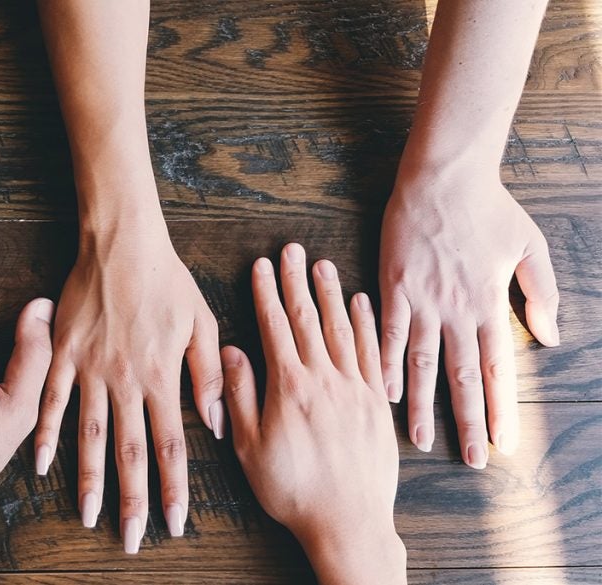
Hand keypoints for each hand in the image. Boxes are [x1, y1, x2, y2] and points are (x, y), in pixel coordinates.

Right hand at [34, 217, 222, 552]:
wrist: (121, 241)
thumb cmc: (166, 279)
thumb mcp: (201, 322)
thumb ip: (207, 375)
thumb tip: (216, 424)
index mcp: (162, 376)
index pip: (171, 445)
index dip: (174, 488)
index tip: (175, 523)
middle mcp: (126, 380)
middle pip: (130, 452)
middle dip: (133, 500)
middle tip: (132, 538)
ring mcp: (90, 369)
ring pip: (89, 436)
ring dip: (89, 480)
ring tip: (89, 515)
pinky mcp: (63, 353)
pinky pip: (52, 401)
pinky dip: (45, 434)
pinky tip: (41, 465)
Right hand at [223, 243, 403, 584]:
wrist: (348, 522)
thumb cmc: (293, 490)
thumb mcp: (249, 447)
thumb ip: (239, 395)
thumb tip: (230, 352)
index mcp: (289, 387)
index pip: (276, 327)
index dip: (267, 293)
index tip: (262, 265)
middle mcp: (325, 379)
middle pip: (309, 319)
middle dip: (297, 281)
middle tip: (292, 249)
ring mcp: (355, 389)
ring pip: (342, 329)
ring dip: (331, 294)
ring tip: (323, 265)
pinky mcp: (377, 403)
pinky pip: (373, 352)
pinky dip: (367, 324)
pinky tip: (361, 303)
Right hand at [380, 173, 558, 467]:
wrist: (443, 177)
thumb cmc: (489, 208)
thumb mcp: (530, 247)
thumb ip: (541, 294)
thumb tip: (551, 338)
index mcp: (490, 304)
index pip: (497, 368)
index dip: (501, 408)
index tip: (505, 443)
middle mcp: (456, 310)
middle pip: (461, 376)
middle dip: (467, 421)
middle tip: (471, 460)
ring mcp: (422, 300)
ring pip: (423, 363)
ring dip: (422, 405)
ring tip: (419, 440)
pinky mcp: (394, 286)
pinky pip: (389, 333)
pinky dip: (386, 364)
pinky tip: (384, 392)